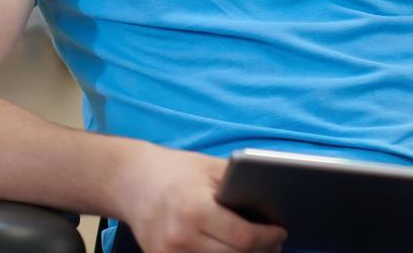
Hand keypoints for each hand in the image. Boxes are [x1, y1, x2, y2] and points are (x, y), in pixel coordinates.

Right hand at [117, 143, 285, 252]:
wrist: (131, 182)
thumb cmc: (176, 171)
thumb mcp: (211, 168)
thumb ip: (240, 184)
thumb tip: (274, 201)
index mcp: (195, 210)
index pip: (243, 237)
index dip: (268, 238)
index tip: (281, 232)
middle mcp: (180, 238)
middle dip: (261, 252)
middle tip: (274, 245)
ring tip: (256, 250)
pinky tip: (230, 251)